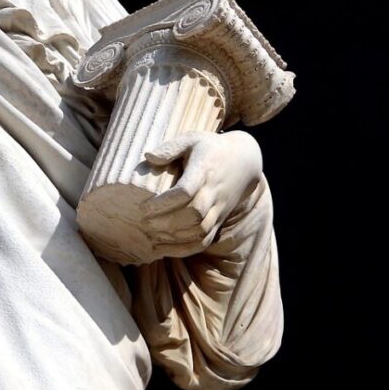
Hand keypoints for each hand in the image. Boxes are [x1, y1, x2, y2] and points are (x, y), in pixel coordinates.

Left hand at [140, 130, 262, 257]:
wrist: (244, 162)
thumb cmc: (211, 148)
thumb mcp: (192, 139)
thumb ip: (170, 148)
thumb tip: (147, 156)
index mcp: (204, 170)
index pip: (186, 191)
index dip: (164, 203)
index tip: (144, 207)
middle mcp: (214, 192)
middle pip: (194, 214)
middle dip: (167, 223)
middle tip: (144, 223)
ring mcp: (218, 209)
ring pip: (199, 231)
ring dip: (174, 238)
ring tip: (151, 236)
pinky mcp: (219, 221)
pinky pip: (204, 241)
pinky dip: (184, 250)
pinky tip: (163, 250)